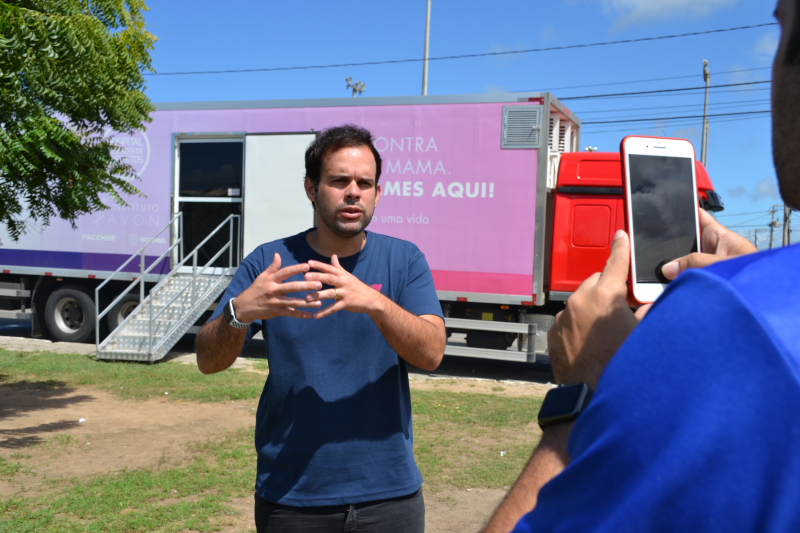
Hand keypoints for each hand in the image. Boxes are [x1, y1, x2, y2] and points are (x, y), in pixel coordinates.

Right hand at [234, 253, 322, 321]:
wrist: (245, 306)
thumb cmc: (256, 289)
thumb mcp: (262, 277)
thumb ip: (273, 267)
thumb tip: (278, 254)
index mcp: (271, 280)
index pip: (285, 272)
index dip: (296, 269)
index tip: (308, 266)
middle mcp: (273, 290)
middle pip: (292, 287)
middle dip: (306, 286)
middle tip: (319, 284)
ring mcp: (275, 302)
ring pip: (293, 302)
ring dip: (307, 303)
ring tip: (320, 301)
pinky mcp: (276, 312)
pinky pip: (290, 313)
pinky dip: (301, 315)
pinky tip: (311, 315)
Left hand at [304, 255, 382, 318]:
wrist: (371, 299)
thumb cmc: (357, 286)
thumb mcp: (348, 275)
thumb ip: (338, 267)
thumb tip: (333, 255)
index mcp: (342, 275)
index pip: (330, 268)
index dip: (319, 265)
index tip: (308, 262)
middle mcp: (343, 282)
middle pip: (329, 278)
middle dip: (318, 276)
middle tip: (305, 276)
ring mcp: (345, 293)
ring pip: (330, 293)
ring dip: (318, 295)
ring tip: (306, 298)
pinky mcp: (347, 303)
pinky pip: (334, 308)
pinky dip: (324, 312)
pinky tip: (315, 316)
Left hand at [548, 230, 637, 388]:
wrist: (591, 393)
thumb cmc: (620, 364)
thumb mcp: (643, 335)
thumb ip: (648, 313)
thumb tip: (651, 306)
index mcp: (606, 296)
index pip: (615, 262)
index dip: (621, 248)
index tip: (620, 236)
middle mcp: (580, 301)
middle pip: (596, 283)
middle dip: (607, 289)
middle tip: (619, 308)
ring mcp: (563, 317)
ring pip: (580, 302)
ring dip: (591, 309)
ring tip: (604, 332)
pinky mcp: (553, 332)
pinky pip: (567, 321)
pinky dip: (577, 325)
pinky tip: (589, 342)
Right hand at [661, 209, 756, 279]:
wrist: (763, 299)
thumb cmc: (754, 275)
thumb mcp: (722, 264)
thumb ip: (696, 263)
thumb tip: (669, 267)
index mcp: (720, 236)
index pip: (700, 217)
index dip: (686, 210)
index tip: (669, 208)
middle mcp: (713, 249)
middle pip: (687, 242)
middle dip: (673, 246)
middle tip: (660, 254)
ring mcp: (709, 265)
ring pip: (686, 261)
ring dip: (676, 267)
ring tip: (666, 273)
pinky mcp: (706, 279)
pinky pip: (689, 276)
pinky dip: (680, 279)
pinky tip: (672, 284)